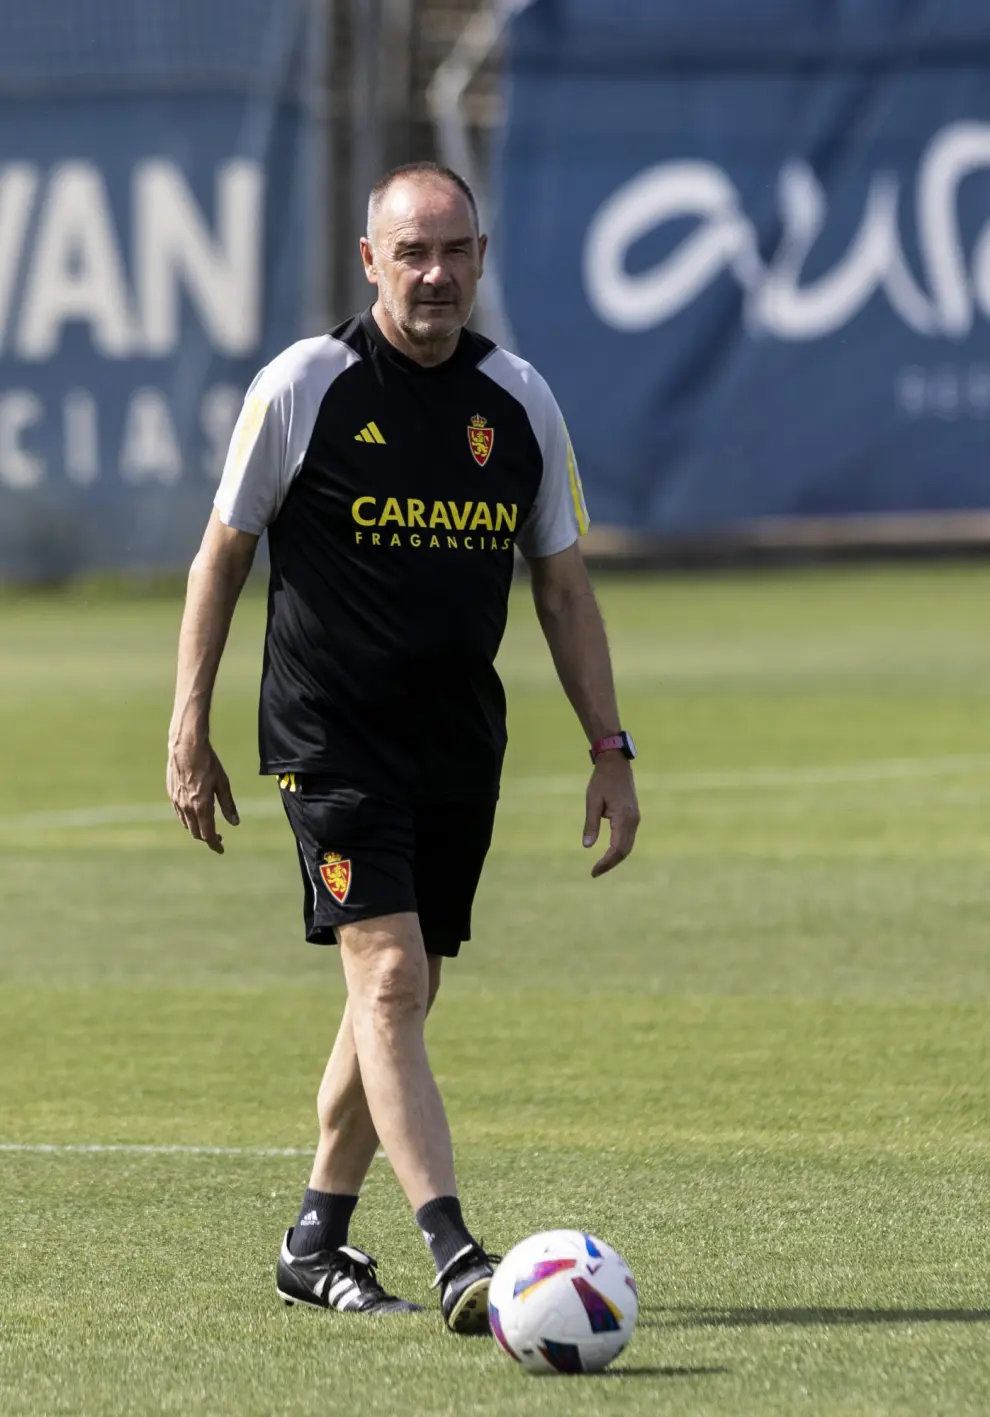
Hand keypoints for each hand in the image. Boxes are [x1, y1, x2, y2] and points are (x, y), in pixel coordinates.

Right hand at [166, 735, 238, 854]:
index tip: (221, 849)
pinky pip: (179, 813)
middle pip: (196, 832)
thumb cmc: (208, 763)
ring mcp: (177, 801)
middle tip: (218, 837)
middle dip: (207, 838)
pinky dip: (187, 819)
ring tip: (207, 826)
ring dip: (196, 829)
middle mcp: (187, 807)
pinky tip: (194, 813)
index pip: (208, 834)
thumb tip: (235, 823)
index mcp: (202, 807)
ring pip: (186, 824)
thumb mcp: (223, 784)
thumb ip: (228, 805)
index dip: (214, 844)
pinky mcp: (171, 794)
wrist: (186, 747)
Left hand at [582, 753, 639, 877]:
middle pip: (624, 851)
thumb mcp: (592, 802)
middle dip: (610, 864)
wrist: (616, 764)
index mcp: (623, 818)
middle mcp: (633, 821)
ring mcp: (635, 819)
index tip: (593, 871)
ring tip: (600, 866)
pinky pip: (628, 838)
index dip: (606, 863)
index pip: (617, 849)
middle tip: (595, 872)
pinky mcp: (633, 816)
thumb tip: (586, 846)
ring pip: (628, 846)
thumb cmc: (601, 781)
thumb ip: (590, 824)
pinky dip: (620, 849)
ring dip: (616, 858)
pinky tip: (608, 853)